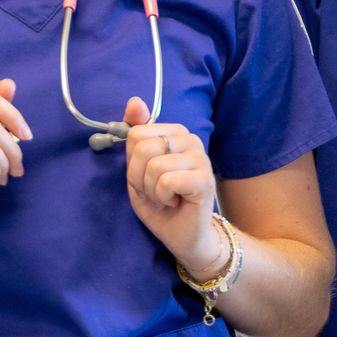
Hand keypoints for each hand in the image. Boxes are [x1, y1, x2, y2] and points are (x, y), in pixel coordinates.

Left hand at [122, 98, 218, 269]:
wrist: (182, 235)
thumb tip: (134, 101)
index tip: (145, 178)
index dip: (131, 163)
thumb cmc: (161, 202)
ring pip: (154, 166)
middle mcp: (191, 140)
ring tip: (166, 198)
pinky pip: (167, 181)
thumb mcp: (137, 168)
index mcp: (175, 133)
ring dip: (151, 191)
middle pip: (143, 148)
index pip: (135, 134)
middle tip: (154, 191)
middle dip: (139, 178)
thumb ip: (135, 135)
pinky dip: (162, 197)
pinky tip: (175, 202)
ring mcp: (201, 158)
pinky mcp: (205, 180)